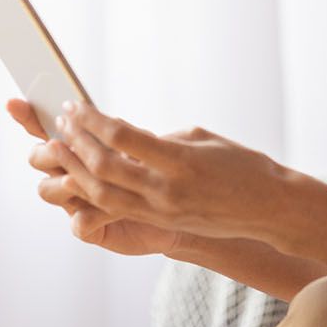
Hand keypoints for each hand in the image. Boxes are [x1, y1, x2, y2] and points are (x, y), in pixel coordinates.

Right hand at [5, 98, 186, 256]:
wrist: (185, 209)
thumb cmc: (162, 168)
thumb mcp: (143, 142)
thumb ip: (118, 132)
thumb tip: (97, 118)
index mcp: (79, 146)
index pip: (44, 128)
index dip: (27, 117)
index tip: (13, 102)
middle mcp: (71, 173)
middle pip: (38, 157)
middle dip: (46, 151)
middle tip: (59, 145)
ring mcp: (78, 202)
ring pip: (49, 190)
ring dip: (63, 179)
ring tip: (80, 176)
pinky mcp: (93, 229)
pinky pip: (79, 224)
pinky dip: (89, 214)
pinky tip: (111, 210)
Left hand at [49, 101, 288, 242]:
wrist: (267, 207)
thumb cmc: (241, 164)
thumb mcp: (200, 139)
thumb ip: (160, 139)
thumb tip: (124, 134)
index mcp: (180, 160)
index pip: (123, 137)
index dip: (93, 120)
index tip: (76, 105)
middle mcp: (167, 189)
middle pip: (105, 167)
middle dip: (76, 142)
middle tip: (61, 121)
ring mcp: (162, 210)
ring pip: (103, 193)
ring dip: (76, 169)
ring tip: (58, 148)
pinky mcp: (161, 221)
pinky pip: (117, 207)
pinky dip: (93, 190)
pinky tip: (80, 174)